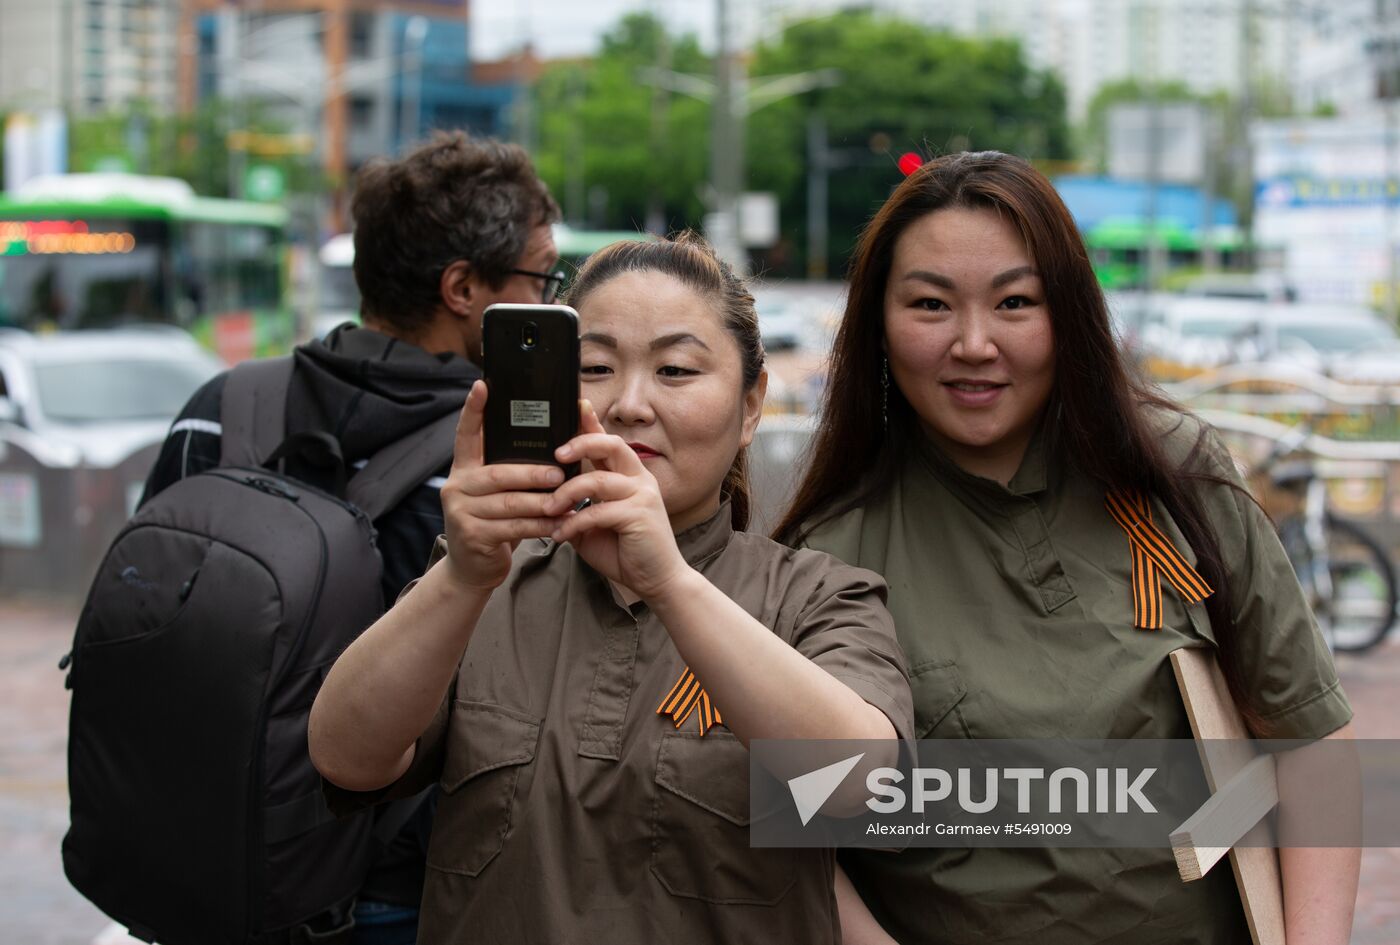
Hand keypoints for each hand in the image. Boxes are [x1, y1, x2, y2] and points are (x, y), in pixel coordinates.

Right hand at [438, 381, 564, 590]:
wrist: (472, 569)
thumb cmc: (494, 522)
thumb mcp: (498, 493)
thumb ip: (511, 470)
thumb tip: (553, 443)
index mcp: (464, 469)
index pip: (467, 434)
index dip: (473, 410)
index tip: (482, 385)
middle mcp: (457, 486)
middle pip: (498, 474)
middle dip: (532, 473)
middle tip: (560, 474)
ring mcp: (461, 512)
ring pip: (509, 503)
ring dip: (542, 502)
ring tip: (568, 499)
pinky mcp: (472, 536)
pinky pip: (514, 528)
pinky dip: (541, 526)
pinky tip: (560, 524)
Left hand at [544, 401, 691, 599]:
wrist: (656, 580)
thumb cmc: (625, 551)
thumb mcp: (592, 525)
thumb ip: (575, 506)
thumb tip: (545, 496)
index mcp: (628, 476)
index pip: (607, 442)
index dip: (591, 422)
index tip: (574, 405)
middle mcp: (638, 479)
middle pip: (610, 444)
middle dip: (580, 443)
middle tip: (556, 455)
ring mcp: (642, 495)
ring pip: (598, 480)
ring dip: (566, 494)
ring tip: (548, 509)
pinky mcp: (640, 515)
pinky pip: (598, 511)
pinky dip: (574, 523)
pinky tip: (560, 534)